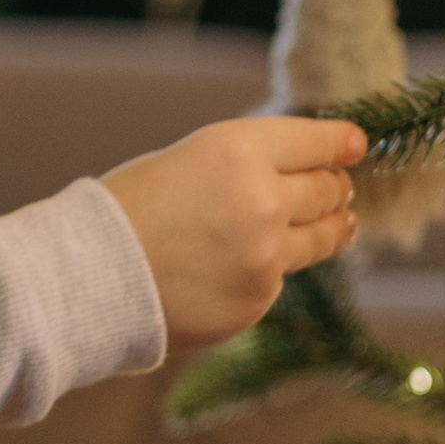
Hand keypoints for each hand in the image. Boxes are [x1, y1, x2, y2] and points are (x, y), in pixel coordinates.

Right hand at [102, 114, 364, 348]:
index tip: (357, 145)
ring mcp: (266, 256)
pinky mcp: (258, 301)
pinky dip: (267, 271)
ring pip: (322, 237)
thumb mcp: (185, 162)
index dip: (342, 142)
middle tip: (340, 187)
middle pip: (328, 189)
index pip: (317, 142)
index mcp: (239, 150)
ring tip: (342, 223)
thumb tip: (294, 183)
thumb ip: (242, 168)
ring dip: (332, 226)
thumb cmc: (123, 210)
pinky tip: (240, 269)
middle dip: (334, 186)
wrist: (87, 277)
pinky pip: (278, 280)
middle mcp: (264, 199)